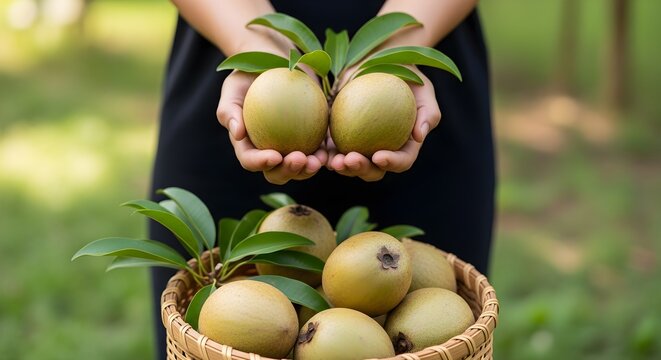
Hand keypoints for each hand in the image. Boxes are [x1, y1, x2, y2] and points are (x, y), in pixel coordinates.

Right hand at [216, 70, 327, 184]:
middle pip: (276, 172)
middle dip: (287, 172)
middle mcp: (267, 151)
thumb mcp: (233, 86)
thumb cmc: (248, 72)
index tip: (275, 155)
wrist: (275, 61)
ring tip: (317, 161)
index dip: (261, 163)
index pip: (250, 160)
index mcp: (247, 144)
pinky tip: (328, 154)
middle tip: (299, 159)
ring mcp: (290, 147)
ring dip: (308, 170)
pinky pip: (316, 153)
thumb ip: (229, 110)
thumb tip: (237, 134)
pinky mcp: (310, 138)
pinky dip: (322, 157)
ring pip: (298, 168)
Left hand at [327, 68, 440, 180]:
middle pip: (374, 170)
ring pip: (349, 164)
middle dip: (362, 170)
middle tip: (351, 160)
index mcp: (404, 145)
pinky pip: (330, 147)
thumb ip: (428, 112)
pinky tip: (319, 152)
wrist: (379, 58)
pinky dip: (325, 152)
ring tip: (333, 162)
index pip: (402, 160)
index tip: (379, 156)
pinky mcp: (338, 134)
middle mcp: (381, 149)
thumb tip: (418, 136)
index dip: (392, 163)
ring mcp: (359, 144)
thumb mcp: (424, 89)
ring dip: (342, 167)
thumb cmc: (407, 74)